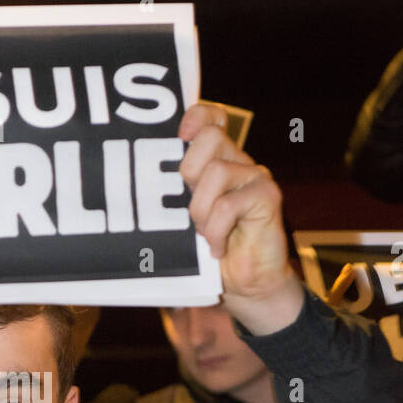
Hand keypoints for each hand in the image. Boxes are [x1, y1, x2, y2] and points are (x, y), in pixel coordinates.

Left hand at [179, 103, 303, 333]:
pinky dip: (216, 232)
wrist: (246, 286)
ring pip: (216, 171)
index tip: (180, 135)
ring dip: (200, 211)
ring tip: (204, 235)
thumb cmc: (209, 252)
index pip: (211, 117)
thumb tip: (135, 180)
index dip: (196, 116)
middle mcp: (237, 162)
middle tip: (191, 210)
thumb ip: (173, 195)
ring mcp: (254, 177)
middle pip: (209, 137)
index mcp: (216, 161)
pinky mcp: (266, 197)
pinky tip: (217, 249)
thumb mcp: (183, 220)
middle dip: (189, 173)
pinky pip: (228, 205)